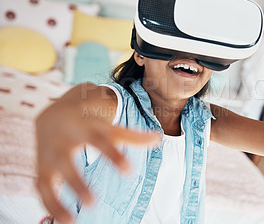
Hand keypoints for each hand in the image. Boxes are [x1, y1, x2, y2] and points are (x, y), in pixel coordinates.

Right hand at [36, 101, 160, 223]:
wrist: (53, 115)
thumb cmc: (89, 125)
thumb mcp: (108, 128)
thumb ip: (132, 136)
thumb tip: (157, 139)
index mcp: (84, 129)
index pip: (99, 141)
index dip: (112, 155)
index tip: (128, 170)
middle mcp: (64, 143)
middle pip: (67, 162)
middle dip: (77, 182)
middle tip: (92, 203)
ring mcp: (50, 157)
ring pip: (48, 179)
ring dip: (56, 200)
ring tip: (71, 221)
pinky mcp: (41, 169)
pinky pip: (41, 189)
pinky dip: (50, 205)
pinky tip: (65, 221)